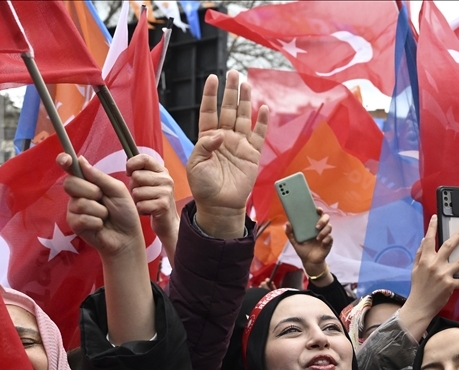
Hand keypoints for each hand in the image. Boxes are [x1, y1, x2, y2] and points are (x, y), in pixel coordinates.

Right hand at [60, 153, 142, 258]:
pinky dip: (96, 222)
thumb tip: (81, 160)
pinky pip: (81, 218)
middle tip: (102, 198)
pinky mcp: (74, 224)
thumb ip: (100, 177)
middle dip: (90, 191)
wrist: (127, 237)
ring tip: (105, 216)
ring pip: (79, 203)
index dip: (65, 161)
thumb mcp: (117, 190)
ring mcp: (74, 209)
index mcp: (88, 182)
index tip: (66, 160)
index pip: (71, 168)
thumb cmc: (124, 213)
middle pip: (70, 183)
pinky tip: (101, 226)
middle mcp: (78, 194)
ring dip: (99, 210)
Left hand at [127, 153, 177, 263]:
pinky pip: (140, 204)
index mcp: (162, 171)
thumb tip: (127, 159)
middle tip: (142, 194)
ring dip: (137, 200)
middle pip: (137, 176)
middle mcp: (166, 179)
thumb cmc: (154, 200)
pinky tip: (148, 211)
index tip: (128, 172)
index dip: (132, 164)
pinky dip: (140, 210)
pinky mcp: (163, 205)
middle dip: (133, 187)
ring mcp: (166, 192)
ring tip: (146, 203)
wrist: (167, 222)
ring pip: (137, 192)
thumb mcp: (150, 182)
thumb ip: (140, 170)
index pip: (144, 158)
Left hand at [188, 70, 269, 235]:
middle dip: (230, 91)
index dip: (211, 95)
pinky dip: (261, 122)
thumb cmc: (204, 187)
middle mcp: (224, 138)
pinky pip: (258, 135)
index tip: (213, 78)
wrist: (219, 206)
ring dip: (245, 101)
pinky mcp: (252, 155)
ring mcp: (239, 145)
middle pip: (228, 109)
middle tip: (234, 73)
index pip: (209, 111)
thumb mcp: (196, 164)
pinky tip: (263, 109)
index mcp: (207, 138)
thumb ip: (205, 145)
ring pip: (243, 117)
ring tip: (246, 84)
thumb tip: (220, 134)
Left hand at [286, 209, 332, 274]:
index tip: (317, 209)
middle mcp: (320, 228)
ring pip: (329, 227)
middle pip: (326, 218)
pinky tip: (321, 243)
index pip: (317, 214)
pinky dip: (326, 239)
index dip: (319, 210)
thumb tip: (287, 223)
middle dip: (323, 220)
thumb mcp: (294, 241)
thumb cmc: (303, 250)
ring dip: (323, 232)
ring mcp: (325, 235)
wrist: (309, 261)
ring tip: (317, 238)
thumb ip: (290, 233)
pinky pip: (330, 237)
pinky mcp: (329, 242)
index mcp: (312, 226)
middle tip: (316, 226)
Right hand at [395, 215, 458, 338]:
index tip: (436, 218)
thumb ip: (420, 255)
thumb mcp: (415, 270)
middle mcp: (435, 265)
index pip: (428, 240)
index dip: (432, 227)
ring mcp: (443, 274)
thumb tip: (424, 242)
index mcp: (425, 260)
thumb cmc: (417, 288)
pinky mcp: (450, 284)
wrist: (419, 306)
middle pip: (449, 246)